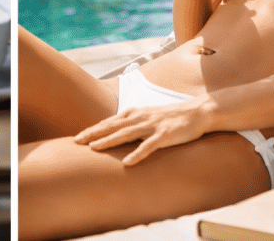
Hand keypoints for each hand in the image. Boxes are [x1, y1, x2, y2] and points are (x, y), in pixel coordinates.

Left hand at [74, 96, 211, 165]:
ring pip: (126, 134)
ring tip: (94, 148)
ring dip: (109, 141)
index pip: (109, 121)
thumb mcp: (148, 116)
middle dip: (93, 133)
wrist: (197, 112)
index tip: (77, 137)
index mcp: (135, 113)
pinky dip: (137, 153)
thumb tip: (116, 131)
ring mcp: (152, 126)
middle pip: (112, 126)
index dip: (93, 129)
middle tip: (76, 141)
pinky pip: (149, 146)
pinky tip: (127, 162)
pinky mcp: (165, 135)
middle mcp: (140, 117)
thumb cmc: (171, 117)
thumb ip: (133, 122)